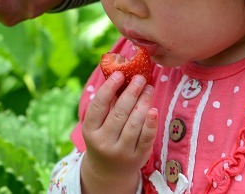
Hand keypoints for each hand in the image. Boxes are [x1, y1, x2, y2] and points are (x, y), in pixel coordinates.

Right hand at [80, 72, 157, 192]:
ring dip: (143, 103)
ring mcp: (121, 152)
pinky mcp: (137, 158)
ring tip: (148, 88)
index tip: (120, 74)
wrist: (109, 171)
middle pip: (119, 113)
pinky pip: (146, 138)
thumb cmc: (104, 137)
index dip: (109, 88)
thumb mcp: (97, 124)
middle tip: (140, 78)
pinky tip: (154, 110)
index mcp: (90, 131)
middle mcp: (104, 142)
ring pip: (134, 124)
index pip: (99, 106)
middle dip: (131, 93)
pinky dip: (151, 123)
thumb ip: (106, 104)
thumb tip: (120, 74)